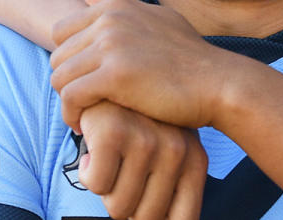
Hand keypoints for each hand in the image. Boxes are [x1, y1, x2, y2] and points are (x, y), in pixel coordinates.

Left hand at [49, 0, 234, 131]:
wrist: (218, 83)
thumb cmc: (189, 57)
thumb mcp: (156, 18)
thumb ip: (116, 5)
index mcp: (116, 6)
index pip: (62, 32)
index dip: (71, 60)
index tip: (87, 81)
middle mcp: (111, 20)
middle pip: (58, 56)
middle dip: (69, 82)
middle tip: (87, 103)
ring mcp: (112, 46)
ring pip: (60, 78)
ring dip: (68, 102)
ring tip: (86, 115)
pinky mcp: (115, 76)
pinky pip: (71, 97)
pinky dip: (72, 115)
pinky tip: (86, 126)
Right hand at [77, 101, 206, 219]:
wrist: (116, 76)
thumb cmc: (141, 126)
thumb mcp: (169, 154)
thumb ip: (170, 191)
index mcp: (194, 162)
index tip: (143, 210)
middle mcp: (177, 151)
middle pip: (146, 218)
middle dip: (128, 203)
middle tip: (125, 173)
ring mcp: (147, 141)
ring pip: (118, 206)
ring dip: (107, 188)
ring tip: (114, 157)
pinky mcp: (114, 132)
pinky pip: (96, 184)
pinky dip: (88, 172)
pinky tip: (97, 147)